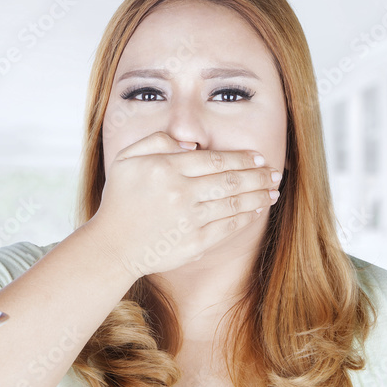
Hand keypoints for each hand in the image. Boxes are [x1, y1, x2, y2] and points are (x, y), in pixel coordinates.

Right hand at [86, 131, 280, 277]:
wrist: (112, 245)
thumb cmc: (120, 200)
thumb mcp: (127, 158)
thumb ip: (157, 140)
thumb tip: (192, 142)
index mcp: (166, 168)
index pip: (215, 159)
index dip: (242, 158)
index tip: (258, 157)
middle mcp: (180, 193)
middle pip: (231, 180)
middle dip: (258, 175)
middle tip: (274, 173)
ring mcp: (189, 220)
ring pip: (234, 203)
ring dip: (259, 195)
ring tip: (273, 191)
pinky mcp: (194, 243)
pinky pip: (228, 227)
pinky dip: (246, 217)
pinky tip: (257, 209)